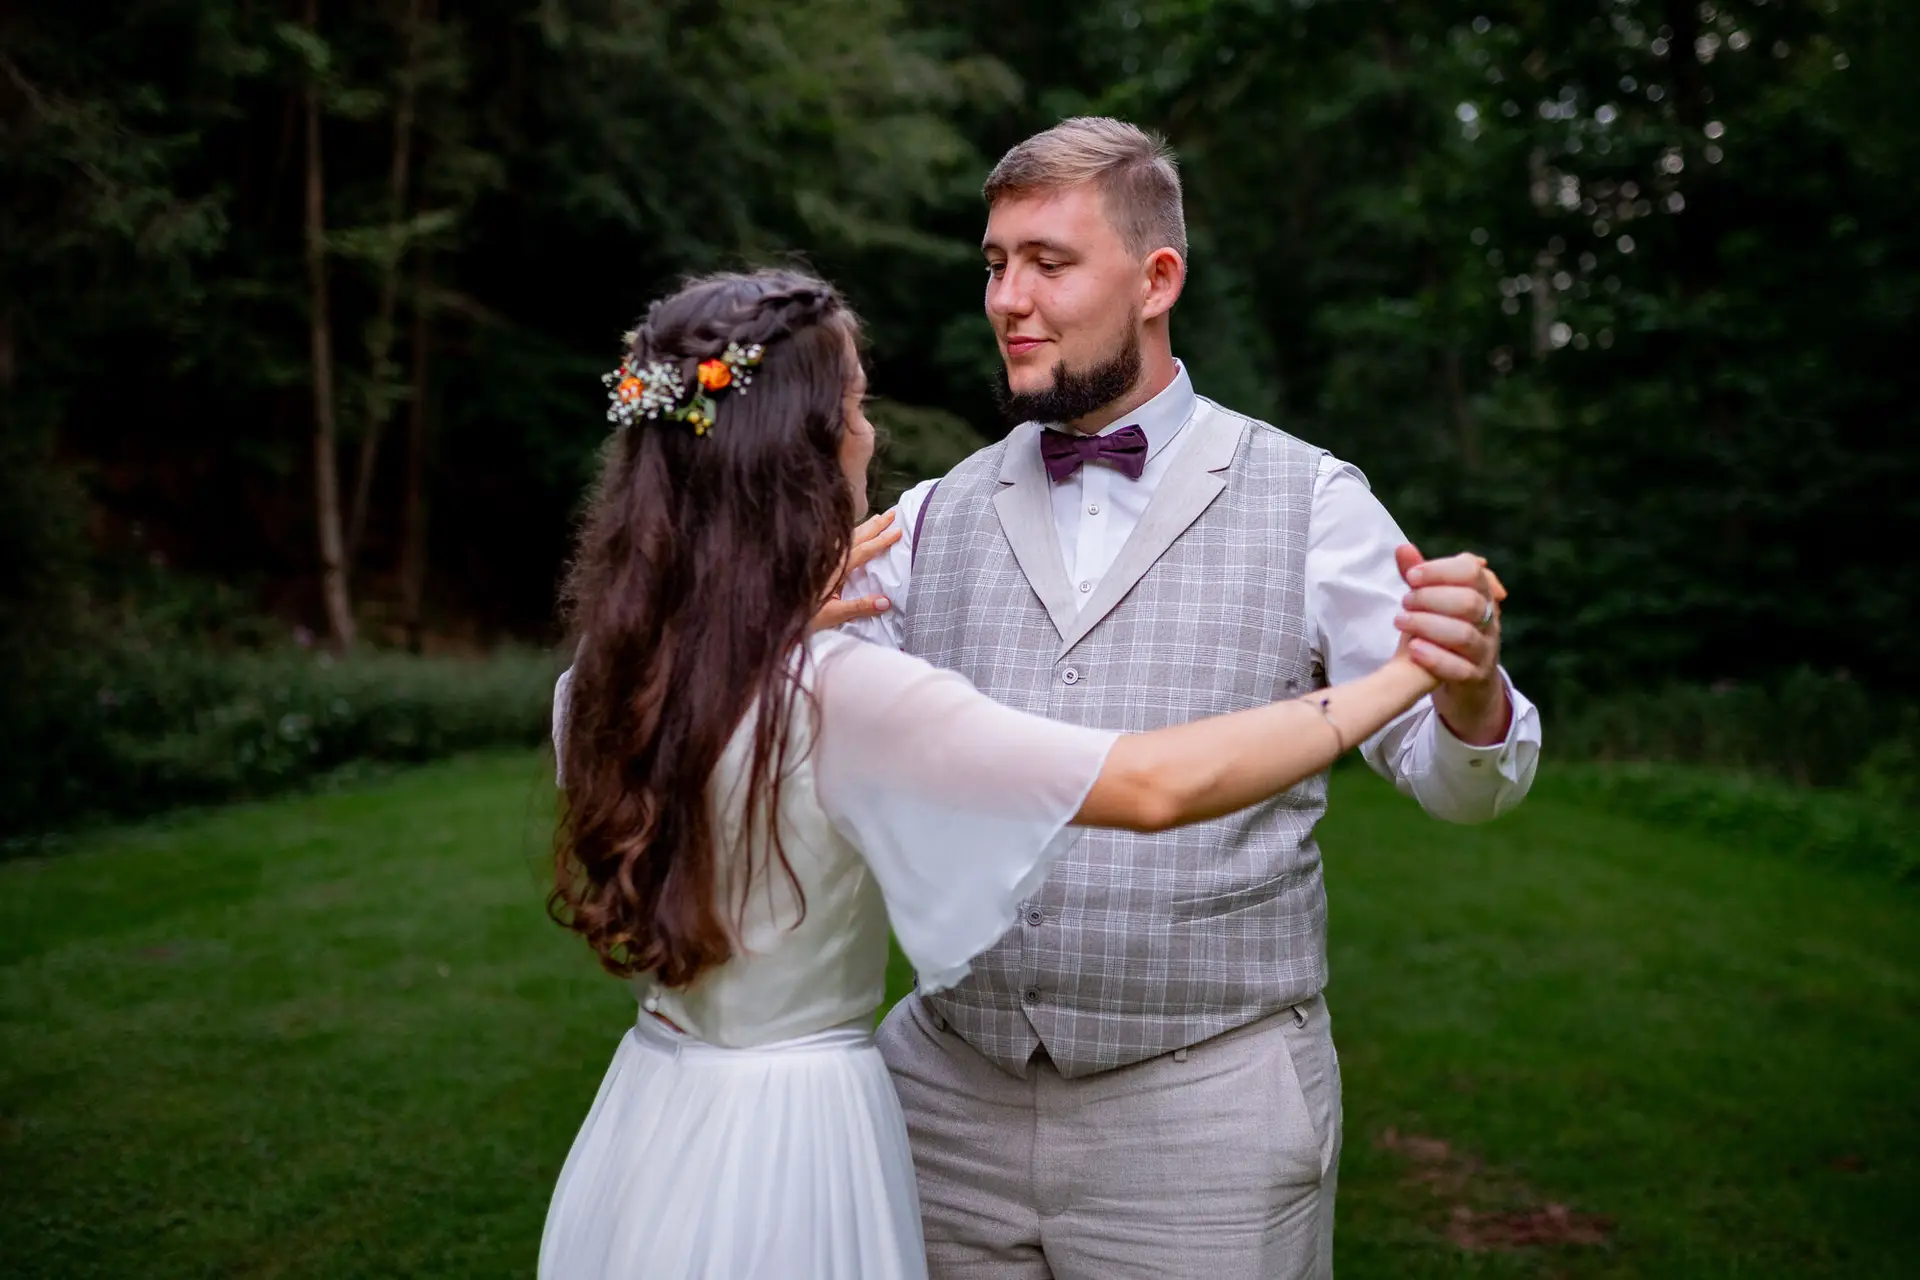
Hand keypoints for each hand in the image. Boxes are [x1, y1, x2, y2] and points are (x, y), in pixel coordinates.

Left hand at [811, 511, 901, 631]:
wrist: (778, 611)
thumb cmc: (804, 615)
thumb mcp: (833, 614)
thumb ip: (859, 607)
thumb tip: (886, 601)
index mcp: (837, 569)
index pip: (864, 551)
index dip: (882, 540)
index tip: (897, 530)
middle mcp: (831, 559)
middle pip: (857, 537)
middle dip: (876, 525)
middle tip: (892, 512)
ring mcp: (822, 558)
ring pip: (846, 536)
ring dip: (864, 526)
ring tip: (877, 517)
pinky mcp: (815, 560)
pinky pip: (835, 541)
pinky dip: (847, 533)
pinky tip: (848, 532)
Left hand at [1391, 543, 1511, 744]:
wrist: (1465, 677)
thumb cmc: (1445, 629)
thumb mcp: (1435, 601)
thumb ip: (1421, 576)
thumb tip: (1402, 548)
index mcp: (1483, 594)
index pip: (1471, 571)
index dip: (1440, 570)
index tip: (1411, 577)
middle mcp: (1490, 620)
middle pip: (1469, 602)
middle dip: (1431, 598)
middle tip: (1404, 601)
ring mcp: (1486, 650)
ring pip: (1464, 634)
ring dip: (1427, 625)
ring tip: (1399, 621)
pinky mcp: (1475, 677)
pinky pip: (1460, 669)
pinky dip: (1435, 658)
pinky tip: (1413, 650)